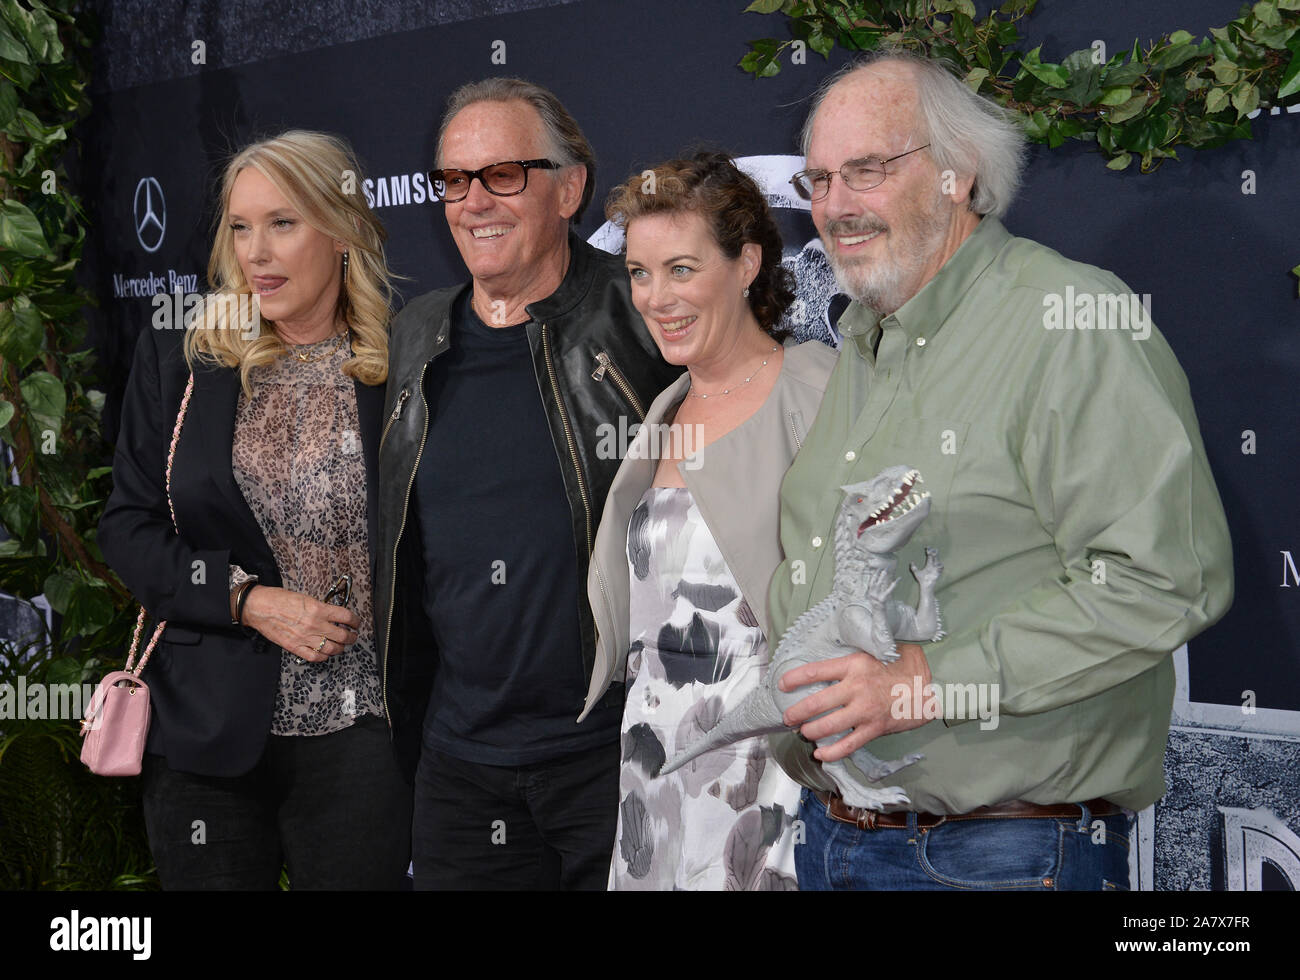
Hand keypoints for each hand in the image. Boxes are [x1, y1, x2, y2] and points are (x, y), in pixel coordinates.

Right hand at [241, 586, 360, 662]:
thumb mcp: (306, 597)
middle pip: (343, 636)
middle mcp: (314, 625)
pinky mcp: (295, 647)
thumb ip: (321, 608)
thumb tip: (333, 614)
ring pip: (332, 649)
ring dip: (340, 648)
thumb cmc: (278, 599)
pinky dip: (323, 657)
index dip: (355, 621)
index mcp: (318, 609)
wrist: (258, 607)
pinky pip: (315, 657)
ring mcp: (305, 638)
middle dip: (351, 637)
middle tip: (352, 636)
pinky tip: (325, 653)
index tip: (356, 623)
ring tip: (341, 646)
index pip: (346, 617)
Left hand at [777, 642, 931, 761]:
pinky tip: (821, 754)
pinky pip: (849, 744)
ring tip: (803, 732)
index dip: (795, 678)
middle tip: (787, 716)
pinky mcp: (874, 728)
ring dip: (811, 731)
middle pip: (817, 702)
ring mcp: (865, 710)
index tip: (782, 683)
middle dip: (797, 711)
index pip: (816, 671)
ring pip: (829, 725)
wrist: (931, 686)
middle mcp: (856, 687)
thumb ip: (855, 655)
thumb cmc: (903, 664)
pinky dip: (832, 752)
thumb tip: (833, 655)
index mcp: (854, 664)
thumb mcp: (878, 649)